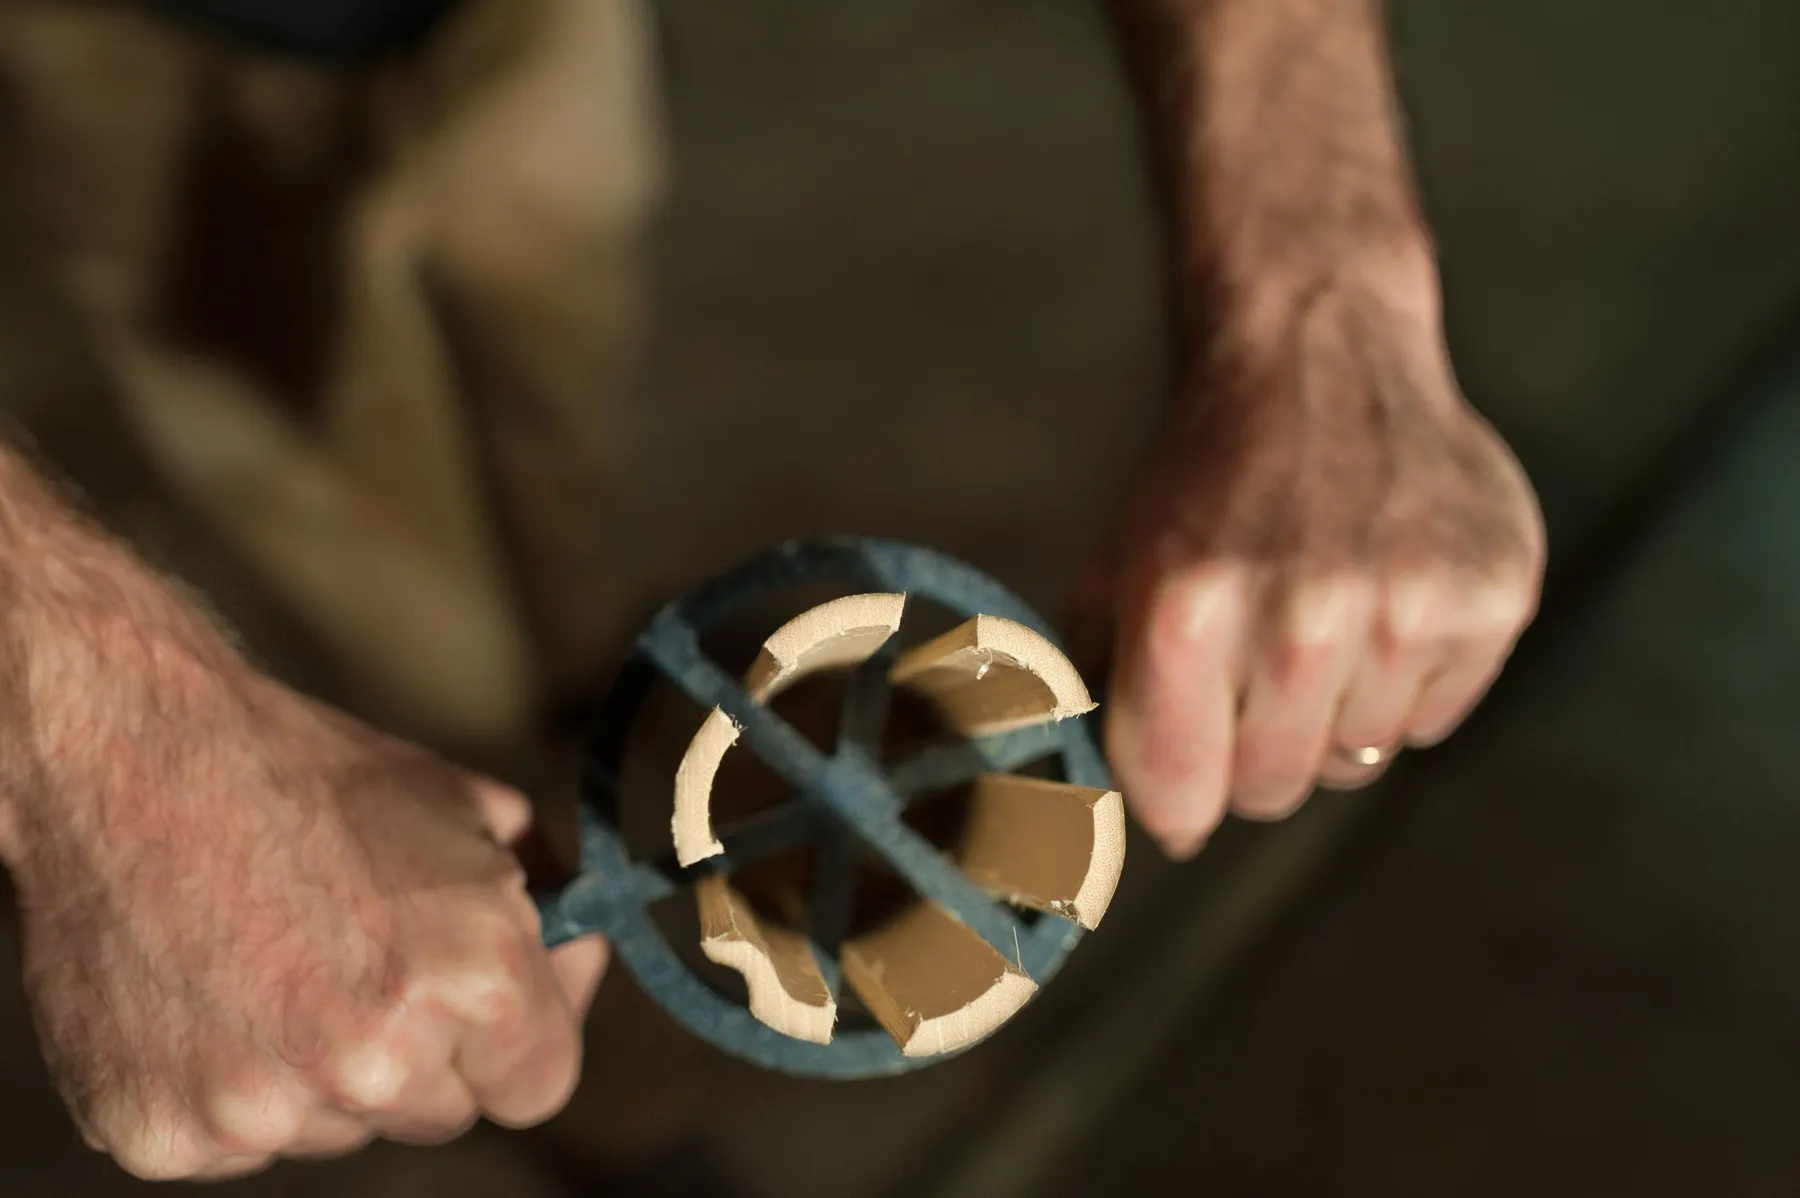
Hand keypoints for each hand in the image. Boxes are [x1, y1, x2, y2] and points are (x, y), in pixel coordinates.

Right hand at [0, 557, 604, 1180]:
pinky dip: (233, 1087)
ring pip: (339, 1130)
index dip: (522, 1040)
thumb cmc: (306, 774)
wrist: (132, 756)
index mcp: (473, 980)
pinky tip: (213, 998)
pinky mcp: (165, 1134)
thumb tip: (574, 951)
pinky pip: (237, 1145)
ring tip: (279, 968)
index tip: (501, 1008)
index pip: (540, 1085)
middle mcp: (378, 1062)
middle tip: (370, 967)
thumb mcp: (467, 807)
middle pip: (441, 1113)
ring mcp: (264, 1110)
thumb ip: (540, 899)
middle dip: (427, 1051)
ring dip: (326, 1075)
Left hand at [1071, 266, 1544, 857]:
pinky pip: (1431, 722)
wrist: (1319, 357)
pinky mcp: (1489, 600)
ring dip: (1330, 712)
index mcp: (1187, 613)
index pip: (1181, 799)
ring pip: (1355, 762)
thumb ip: (1092, 691)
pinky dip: (1404, 684)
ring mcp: (1405, 610)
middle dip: (1251, 748)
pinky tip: (1383, 599)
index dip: (1176, 795)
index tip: (1182, 772)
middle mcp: (1301, 618)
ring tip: (1320, 613)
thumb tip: (1074, 812)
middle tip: (1253, 663)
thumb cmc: (1205, 483)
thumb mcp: (1116, 572)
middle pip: (1271, 790)